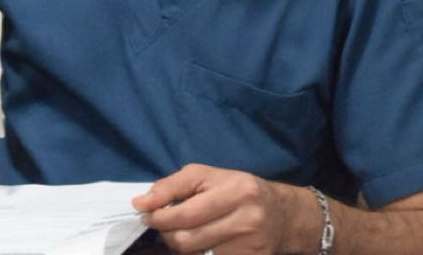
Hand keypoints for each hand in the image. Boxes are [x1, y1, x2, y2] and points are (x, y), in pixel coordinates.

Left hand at [133, 164, 297, 254]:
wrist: (282, 214)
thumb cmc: (237, 189)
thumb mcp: (207, 176)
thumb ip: (172, 186)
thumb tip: (141, 203)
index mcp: (236, 191)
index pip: (185, 212)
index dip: (158, 217)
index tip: (145, 214)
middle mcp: (247, 219)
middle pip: (187, 239)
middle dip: (165, 233)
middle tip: (161, 225)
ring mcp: (251, 246)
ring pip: (195, 254)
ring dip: (179, 245)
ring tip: (181, 232)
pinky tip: (202, 244)